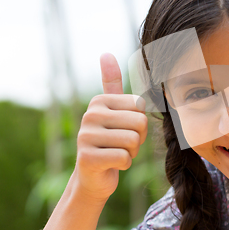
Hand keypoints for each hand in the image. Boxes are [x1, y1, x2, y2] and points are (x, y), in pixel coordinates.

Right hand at [74, 53, 147, 201]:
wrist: (93, 177)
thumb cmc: (110, 141)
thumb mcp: (112, 111)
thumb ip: (111, 83)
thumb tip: (105, 52)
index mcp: (100, 101)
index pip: (141, 106)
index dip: (140, 122)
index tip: (124, 129)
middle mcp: (90, 115)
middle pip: (140, 123)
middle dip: (138, 139)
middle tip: (122, 145)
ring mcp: (85, 136)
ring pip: (133, 141)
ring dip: (131, 153)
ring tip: (116, 153)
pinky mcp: (87, 158)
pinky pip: (124, 158)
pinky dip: (124, 165)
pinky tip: (111, 165)